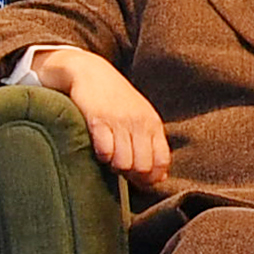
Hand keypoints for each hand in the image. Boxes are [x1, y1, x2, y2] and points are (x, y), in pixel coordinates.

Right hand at [45, 50, 174, 183]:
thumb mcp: (141, 117)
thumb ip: (152, 144)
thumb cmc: (117, 99)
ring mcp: (119, 122)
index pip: (162, 161)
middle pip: (143, 167)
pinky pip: (105, 151)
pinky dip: (102, 156)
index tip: (141, 180)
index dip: (152, 177)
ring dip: (115, 167)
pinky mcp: (98, 121)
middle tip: (122, 170)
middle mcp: (139, 123)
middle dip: (132, 175)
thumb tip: (160, 177)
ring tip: (110, 158)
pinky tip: (99, 149)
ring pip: (123, 163)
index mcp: (153, 124)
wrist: (92, 72)